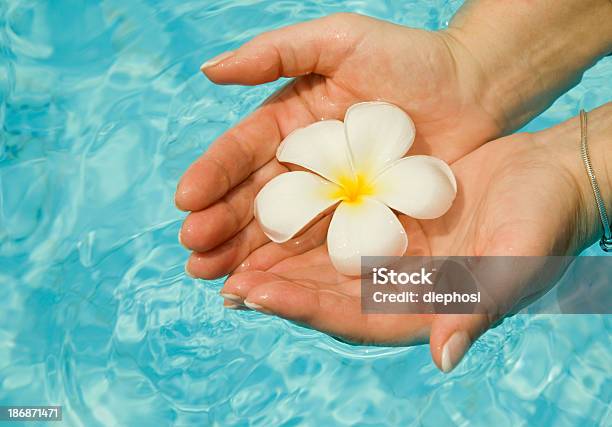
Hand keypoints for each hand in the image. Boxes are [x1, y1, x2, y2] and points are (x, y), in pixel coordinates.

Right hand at [176, 13, 507, 277]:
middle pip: (254, 199)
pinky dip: (292, 266)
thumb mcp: (338, 40)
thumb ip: (275, 52)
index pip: (241, 153)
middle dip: (220, 226)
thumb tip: (209, 71)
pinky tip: (264, 284)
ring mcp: (332, 198)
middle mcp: (303, 165)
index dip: (213, 175)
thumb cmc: (408, 58)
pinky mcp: (362, 222)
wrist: (474, 89)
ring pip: (280, 229)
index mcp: (289, 124)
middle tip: (194, 253)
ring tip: (212, 276)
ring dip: (244, 255)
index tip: (187, 200)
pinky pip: (322, 245)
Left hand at [218, 103, 611, 371]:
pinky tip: (266, 212)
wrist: (546, 176)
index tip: (257, 294)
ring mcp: (388, 252)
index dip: (304, 309)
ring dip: (275, 257)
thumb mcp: (512, 263)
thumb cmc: (541, 222)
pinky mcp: (385, 218)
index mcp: (422, 309)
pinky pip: (335, 223)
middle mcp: (396, 286)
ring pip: (321, 262)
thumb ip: (476, 307)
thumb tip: (444, 357)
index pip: (353, 319)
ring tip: (225, 251)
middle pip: (324, 295)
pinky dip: (302, 222)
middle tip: (220, 277)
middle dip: (274, 288)